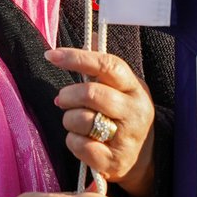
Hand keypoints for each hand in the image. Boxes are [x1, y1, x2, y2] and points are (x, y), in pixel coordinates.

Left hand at [46, 48, 155, 196]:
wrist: (145, 159)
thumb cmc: (123, 114)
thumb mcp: (121, 87)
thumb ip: (104, 64)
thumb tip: (91, 34)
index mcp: (135, 87)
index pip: (107, 65)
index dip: (77, 57)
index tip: (51, 55)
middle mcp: (135, 111)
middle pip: (92, 93)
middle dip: (68, 95)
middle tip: (61, 98)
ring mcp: (128, 138)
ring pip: (84, 120)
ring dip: (69, 119)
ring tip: (73, 120)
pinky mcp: (116, 162)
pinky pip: (81, 146)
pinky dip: (72, 142)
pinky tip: (79, 140)